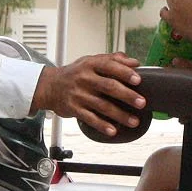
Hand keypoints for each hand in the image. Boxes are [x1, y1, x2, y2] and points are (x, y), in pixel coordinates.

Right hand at [31, 54, 145, 136]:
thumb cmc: (75, 73)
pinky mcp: (73, 109)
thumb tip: (135, 62)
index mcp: (90, 64)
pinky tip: (113, 131)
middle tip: (142, 103)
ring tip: (134, 121)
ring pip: (102, 106)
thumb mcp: (90, 61)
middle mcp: (84, 78)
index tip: (138, 80)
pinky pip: (90, 118)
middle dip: (127, 95)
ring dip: (120, 115)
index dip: (125, 72)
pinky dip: (102, 125)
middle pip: (109, 86)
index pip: (109, 66)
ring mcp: (78, 94)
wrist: (49, 86)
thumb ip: (112, 60)